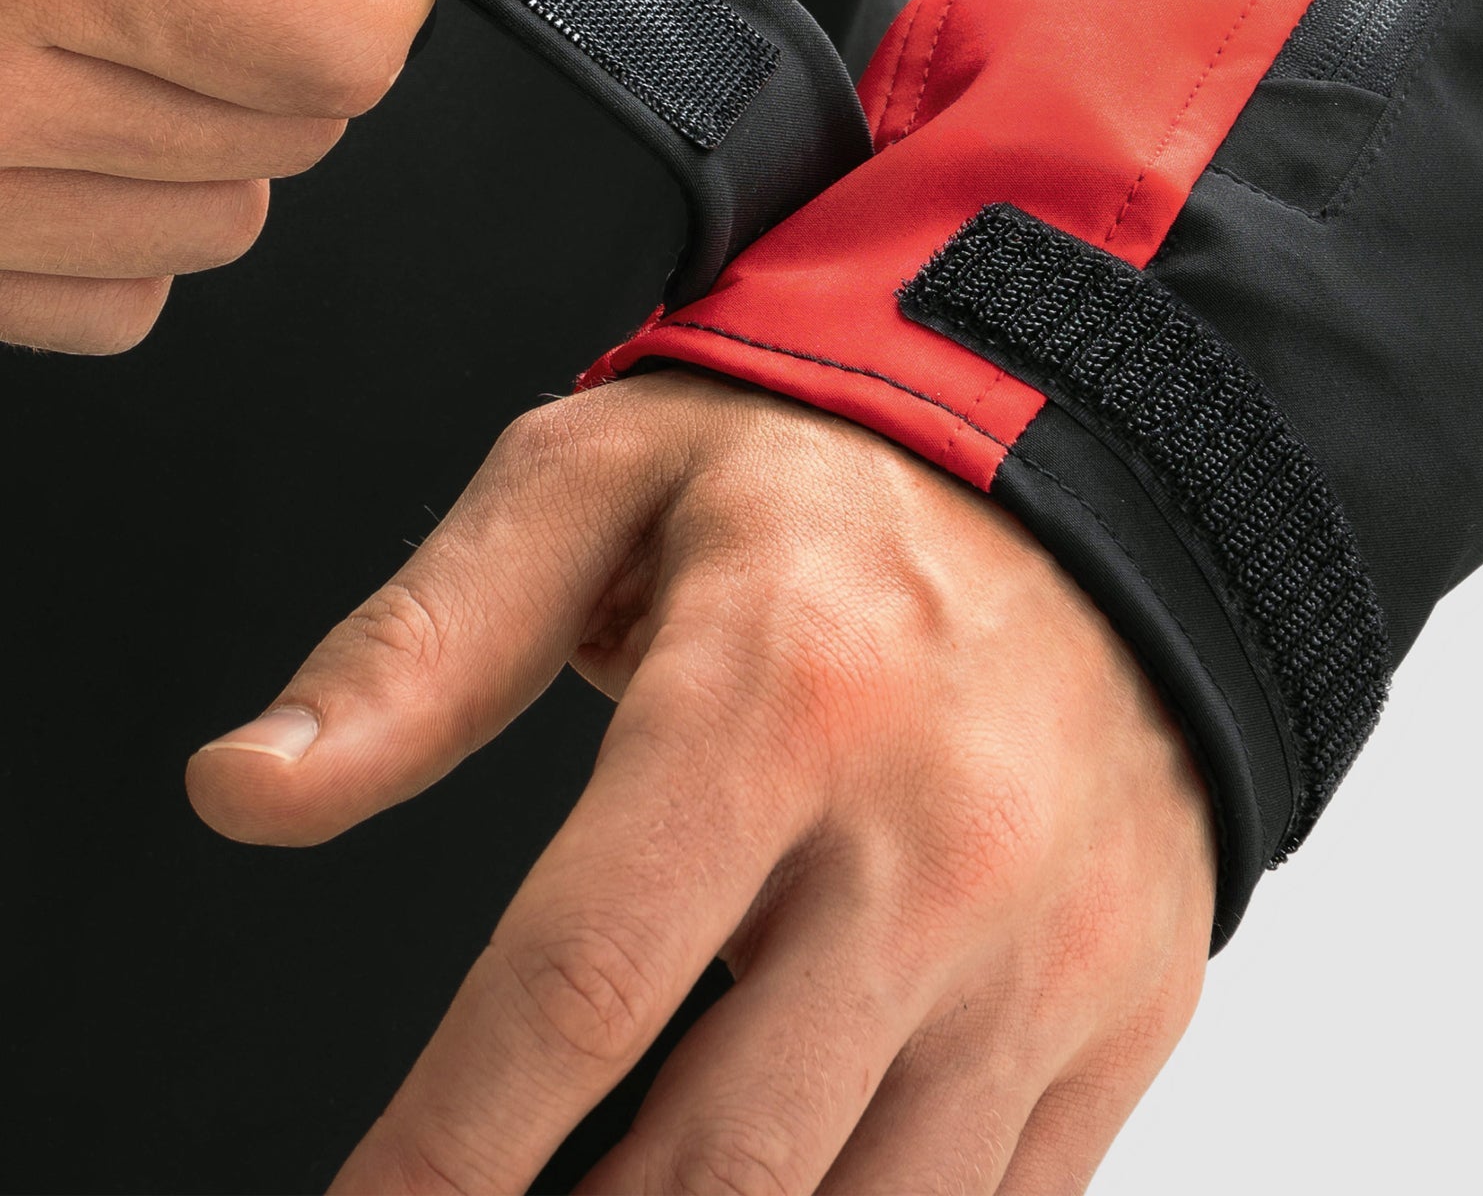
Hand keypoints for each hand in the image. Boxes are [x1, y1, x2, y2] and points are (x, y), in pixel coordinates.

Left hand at [189, 372, 1215, 1194]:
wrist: (1089, 470)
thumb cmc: (829, 478)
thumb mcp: (598, 488)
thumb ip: (420, 649)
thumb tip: (248, 788)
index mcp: (780, 696)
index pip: (578, 985)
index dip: (442, 1153)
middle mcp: (932, 837)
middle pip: (723, 1157)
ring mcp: (1048, 939)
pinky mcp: (1123, 1000)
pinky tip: (787, 1193)